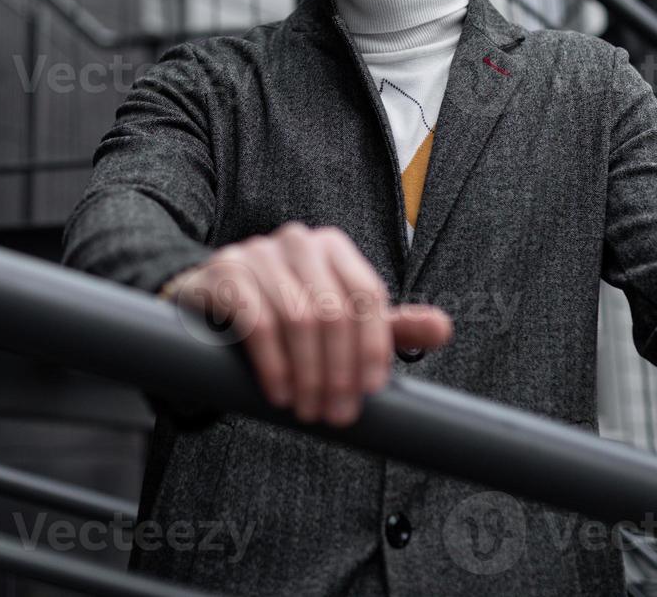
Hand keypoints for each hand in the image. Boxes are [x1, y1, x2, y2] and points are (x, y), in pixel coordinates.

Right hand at [162, 222, 452, 426]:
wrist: (212, 305)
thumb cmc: (286, 313)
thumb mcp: (340, 320)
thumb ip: (389, 327)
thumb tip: (443, 328)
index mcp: (334, 247)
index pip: (367, 296)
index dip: (374, 347)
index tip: (371, 391)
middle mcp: (298, 241)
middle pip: (334, 311)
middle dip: (339, 371)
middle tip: (336, 415)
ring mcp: (258, 252)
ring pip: (297, 317)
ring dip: (307, 374)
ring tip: (307, 410)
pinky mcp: (225, 272)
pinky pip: (256, 319)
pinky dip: (272, 363)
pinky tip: (278, 392)